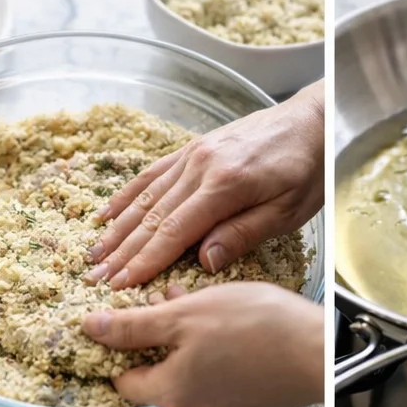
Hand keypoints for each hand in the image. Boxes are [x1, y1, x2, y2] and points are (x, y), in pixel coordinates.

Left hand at [82, 282, 322, 406]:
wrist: (320, 352)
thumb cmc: (254, 327)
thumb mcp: (184, 314)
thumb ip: (133, 326)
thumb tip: (89, 328)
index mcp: (170, 394)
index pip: (123, 381)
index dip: (119, 349)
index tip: (126, 322)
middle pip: (158, 379)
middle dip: (157, 342)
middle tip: (167, 304)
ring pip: (190, 379)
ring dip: (187, 348)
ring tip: (201, 311)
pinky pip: (218, 383)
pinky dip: (214, 359)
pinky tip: (229, 330)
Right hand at [86, 80, 323, 288]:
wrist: (312, 121)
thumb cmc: (307, 170)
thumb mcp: (287, 212)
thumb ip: (243, 235)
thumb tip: (204, 262)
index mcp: (225, 186)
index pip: (174, 232)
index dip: (144, 262)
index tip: (120, 285)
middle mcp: (201, 167)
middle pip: (152, 217)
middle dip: (121, 252)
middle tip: (94, 279)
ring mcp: (193, 154)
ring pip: (145, 196)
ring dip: (117, 228)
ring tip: (94, 254)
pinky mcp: (192, 148)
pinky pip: (152, 174)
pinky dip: (127, 195)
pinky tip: (107, 213)